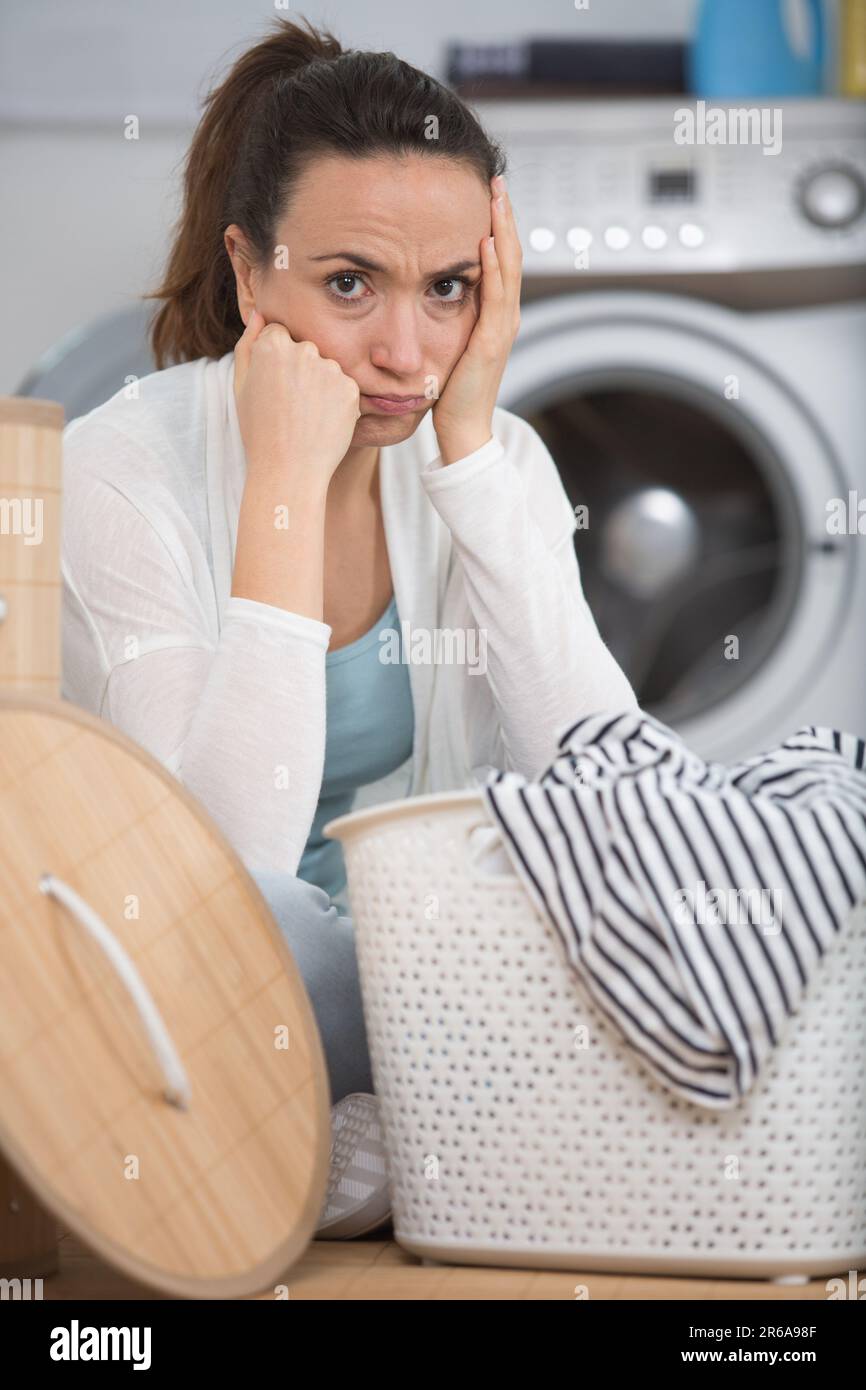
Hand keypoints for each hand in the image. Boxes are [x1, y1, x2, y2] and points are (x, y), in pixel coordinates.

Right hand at [233, 309, 360, 489]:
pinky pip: (344, 387)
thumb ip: (249, 343)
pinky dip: (337, 402)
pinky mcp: (351, 389)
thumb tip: (261, 313)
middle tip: (290, 405)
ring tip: (306, 416)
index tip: (275, 385)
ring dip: (321, 385)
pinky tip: (322, 422)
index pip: (281, 333)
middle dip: (301, 370)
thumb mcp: (241, 385)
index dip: (277, 360)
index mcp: (273, 345)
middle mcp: (304, 350)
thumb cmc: (260, 431)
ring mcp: (331, 369)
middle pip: (306, 347)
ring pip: (327, 367)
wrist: (289, 471)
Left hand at [431, 174, 522, 463]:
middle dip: (503, 215)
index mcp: (493, 315)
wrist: (463, 431)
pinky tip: (487, 240)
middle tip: (495, 179)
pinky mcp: (491, 340)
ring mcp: (501, 327)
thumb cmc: (448, 394)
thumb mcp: (446, 346)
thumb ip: (443, 319)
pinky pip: (495, 295)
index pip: (499, 260)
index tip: (487, 194)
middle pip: (509, 254)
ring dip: (502, 229)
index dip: (496, 225)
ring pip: (508, 267)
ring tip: (496, 197)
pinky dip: (494, 266)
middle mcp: (504, 316)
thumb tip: (423, 293)